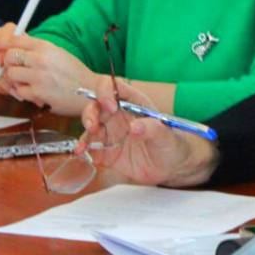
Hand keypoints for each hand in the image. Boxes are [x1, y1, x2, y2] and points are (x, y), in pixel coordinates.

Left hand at [0, 34, 96, 114]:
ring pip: (11, 74)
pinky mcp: (38, 93)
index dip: (3, 44)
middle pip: (9, 56)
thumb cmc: (75, 72)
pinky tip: (34, 91)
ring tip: (26, 81)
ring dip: (16, 79)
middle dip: (9, 63)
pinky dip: (24, 92)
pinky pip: (19, 91)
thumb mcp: (58, 53)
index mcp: (46, 46)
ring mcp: (39, 76)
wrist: (91, 89)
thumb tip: (16, 48)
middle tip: (16, 68)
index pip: (16, 40)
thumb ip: (38, 50)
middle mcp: (41, 59)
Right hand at [77, 76, 217, 186]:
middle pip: (96, 106)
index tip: (110, 106)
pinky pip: (91, 148)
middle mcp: (119, 115)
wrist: (173, 167)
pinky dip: (84, 150)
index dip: (107, 92)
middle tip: (93, 126)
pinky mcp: (107, 152)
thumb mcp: (167, 136)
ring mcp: (112, 133)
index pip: (114, 87)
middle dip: (90, 113)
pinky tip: (81, 154)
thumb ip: (153, 129)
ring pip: (91, 126)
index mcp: (133, 103)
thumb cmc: (173, 144)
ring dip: (84, 134)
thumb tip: (135, 127)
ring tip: (83, 147)